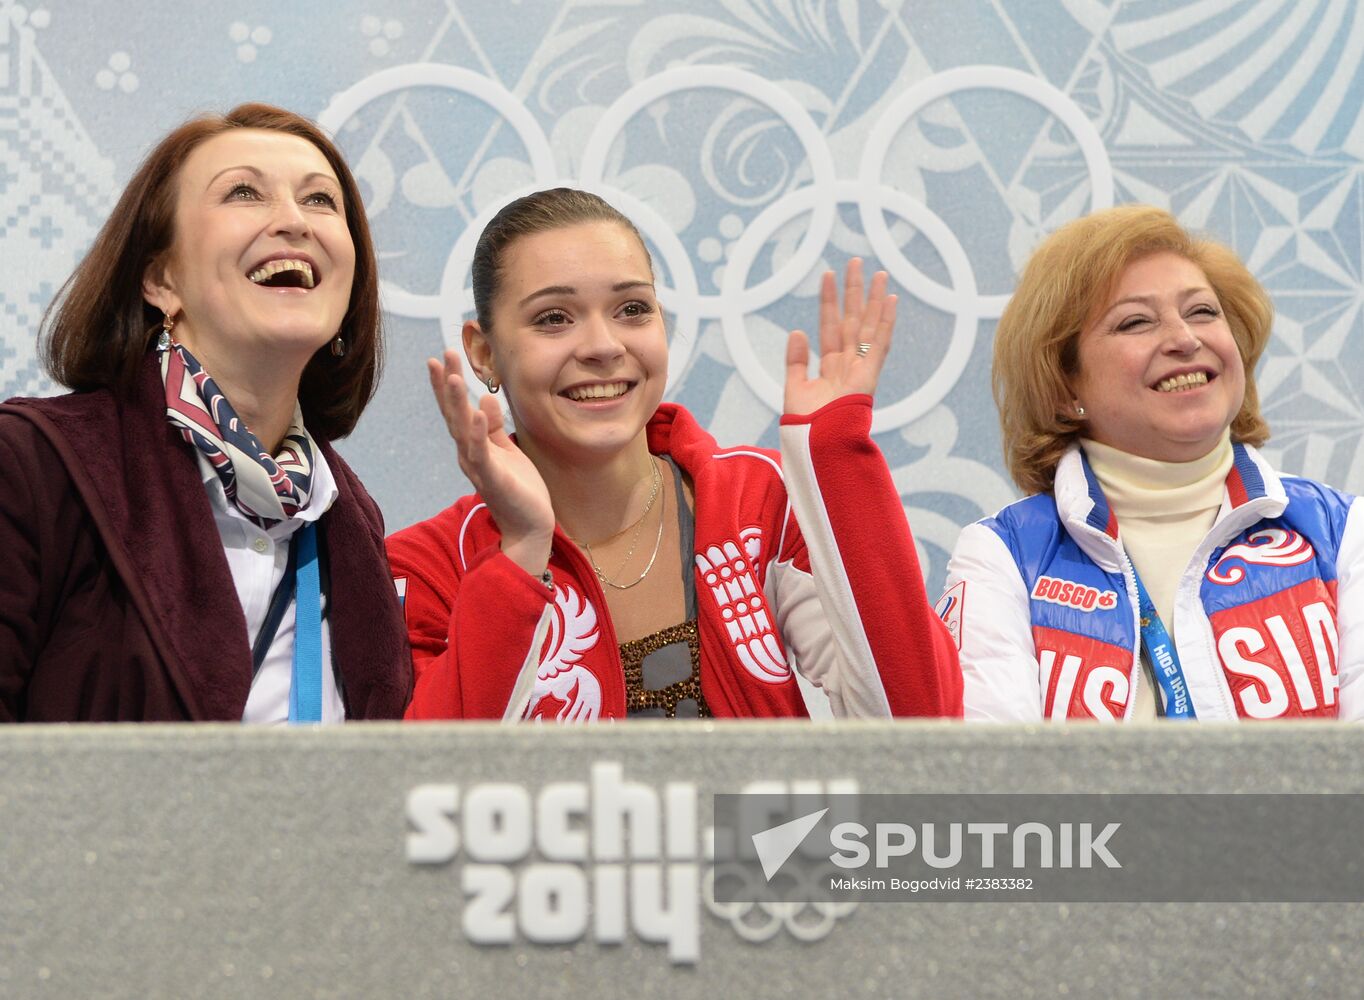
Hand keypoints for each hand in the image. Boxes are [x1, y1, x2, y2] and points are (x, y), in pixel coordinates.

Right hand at [427, 350, 554, 575]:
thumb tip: (485, 400)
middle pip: (453, 414)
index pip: (457, 410)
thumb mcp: (506, 451)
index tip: (442, 358)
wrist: (530, 526)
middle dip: (447, 385)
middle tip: (441, 356)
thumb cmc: (518, 489)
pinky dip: (477, 433)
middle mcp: (468, 454)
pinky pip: (482, 453)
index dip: (448, 385)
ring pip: (462, 430)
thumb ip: (492, 428)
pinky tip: (474, 413)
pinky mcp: (493, 479)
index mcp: (472, 446)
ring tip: (453, 376)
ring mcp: (478, 467)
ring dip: (456, 404)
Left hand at [784, 258, 896, 415]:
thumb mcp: (795, 386)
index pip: (830, 326)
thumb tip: (797, 332)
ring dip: (873, 299)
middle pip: (852, 320)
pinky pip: (880, 342)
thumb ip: (796, 360)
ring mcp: (861, 368)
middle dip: (854, 292)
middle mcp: (848, 364)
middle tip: (855, 263)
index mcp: (831, 367)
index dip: (829, 302)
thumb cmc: (805, 424)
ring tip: (878, 272)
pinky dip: (886, 321)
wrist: (816, 441)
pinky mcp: (870, 374)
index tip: (828, 276)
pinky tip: (890, 300)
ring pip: (868, 325)